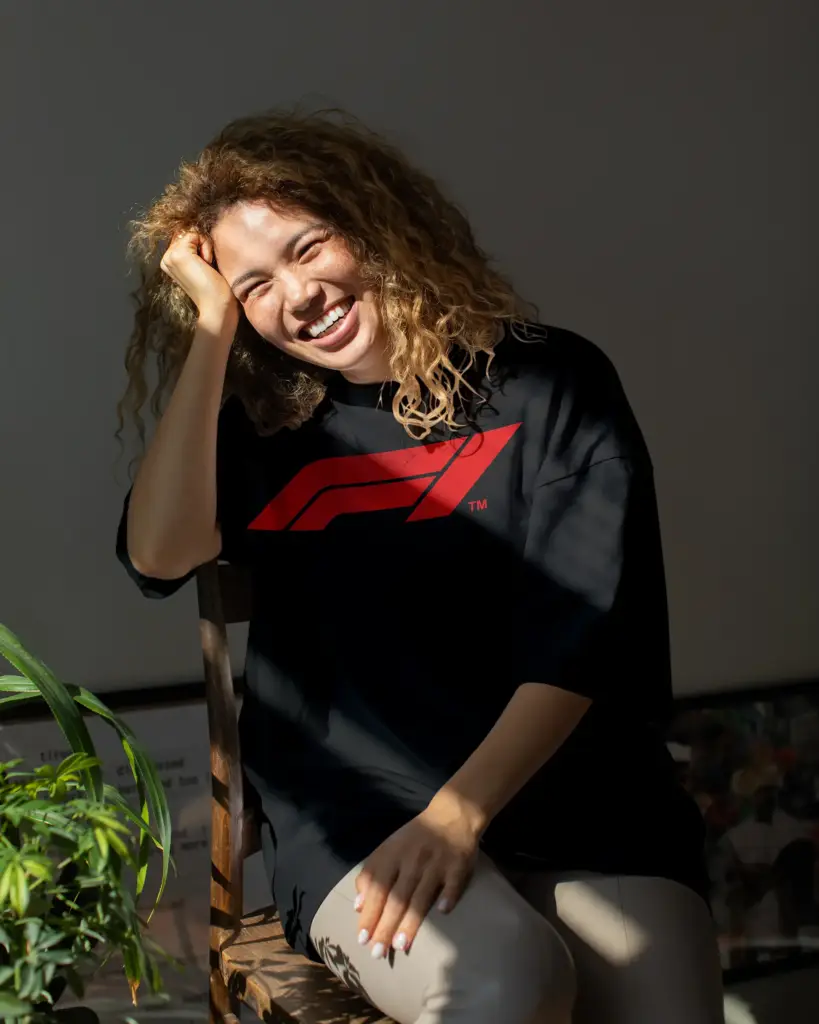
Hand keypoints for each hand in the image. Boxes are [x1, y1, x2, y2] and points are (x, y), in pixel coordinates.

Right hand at [160, 230, 237, 322]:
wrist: (216, 307)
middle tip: (207, 267)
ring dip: (205, 247)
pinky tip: (207, 264)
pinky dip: (207, 247)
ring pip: (192, 233)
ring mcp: (170, 255)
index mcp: (169, 261)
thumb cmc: (215, 289)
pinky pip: (196, 234)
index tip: (205, 266)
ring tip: (206, 267)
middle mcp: (166, 258)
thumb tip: (196, 229)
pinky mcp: (179, 253)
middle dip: (202, 245)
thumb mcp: (201, 265)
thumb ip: (194, 250)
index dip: (200, 246)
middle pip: (188, 232)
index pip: (184, 236)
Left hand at [354, 792, 483, 957]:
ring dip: (410, 920)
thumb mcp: (388, 849)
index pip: (377, 888)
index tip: (362, 939)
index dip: (369, 913)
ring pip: (421, 895)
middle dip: (385, 926)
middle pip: (396, 897)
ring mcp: (436, 862)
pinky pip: (452, 883)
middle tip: (378, 953)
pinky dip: (448, 896)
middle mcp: (411, 859)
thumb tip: (357, 906)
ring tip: (400, 945)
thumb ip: (371, 875)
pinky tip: (442, 913)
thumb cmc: (415, 839)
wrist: (451, 815)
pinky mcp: (458, 864)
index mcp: (392, 854)